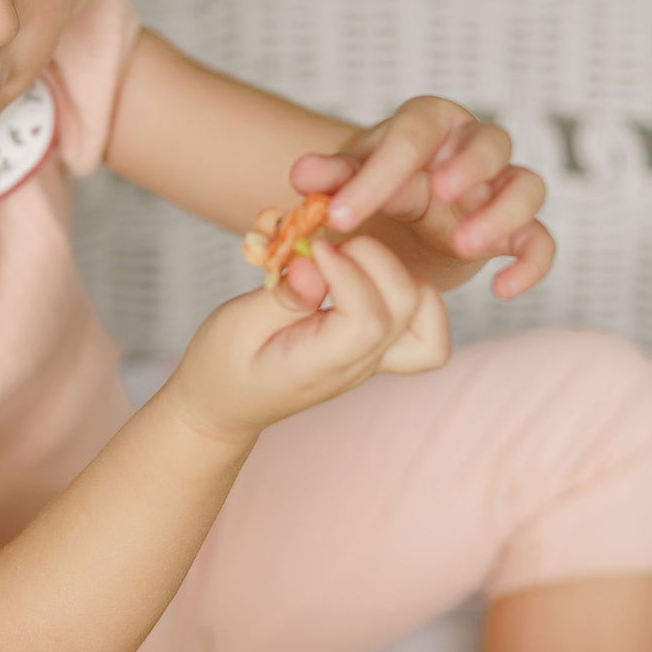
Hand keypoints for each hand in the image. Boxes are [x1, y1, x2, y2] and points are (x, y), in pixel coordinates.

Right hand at [173, 233, 451, 444]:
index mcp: (323, 366)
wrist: (225, 405)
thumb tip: (316, 265)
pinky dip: (404, 282)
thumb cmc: (223, 365)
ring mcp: (374, 356)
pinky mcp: (375, 342)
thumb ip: (282, 297)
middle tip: (327, 247)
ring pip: (427, 311)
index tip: (311, 249)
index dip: (349, 273)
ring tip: (345, 257)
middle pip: (408, 306)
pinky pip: (421, 316)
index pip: (369, 320)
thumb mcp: (237, 327)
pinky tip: (360, 269)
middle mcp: (360, 363)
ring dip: (394, 268)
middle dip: (374, 258)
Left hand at [286, 96, 554, 302]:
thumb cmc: (370, 187)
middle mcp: (474, 147)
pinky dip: (531, 264)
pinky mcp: (516, 230)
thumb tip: (303, 175)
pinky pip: (541, 241)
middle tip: (442, 193)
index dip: (380, 173)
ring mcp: (500, 188)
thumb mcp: (346, 180)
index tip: (340, 215)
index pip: (414, 135)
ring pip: (528, 187)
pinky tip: (501, 290)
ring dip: (501, 214)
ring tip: (463, 244)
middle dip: (471, 166)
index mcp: (429, 123)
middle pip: (493, 141)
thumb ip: (329, 177)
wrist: (394, 221)